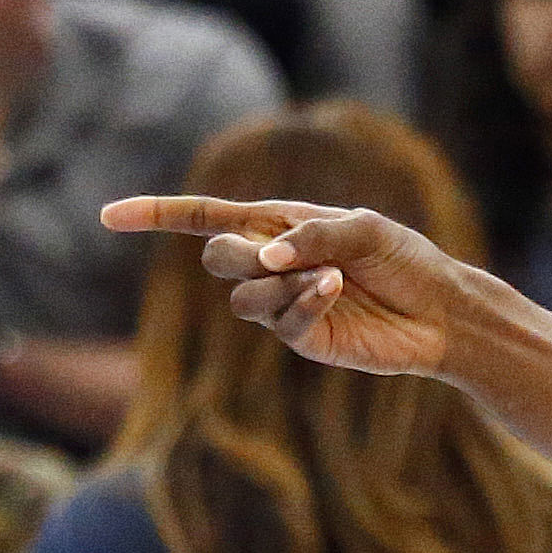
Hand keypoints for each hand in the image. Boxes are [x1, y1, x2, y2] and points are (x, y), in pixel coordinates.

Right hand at [101, 198, 467, 378]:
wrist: (443, 310)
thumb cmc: (406, 260)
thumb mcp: (366, 228)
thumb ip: (315, 234)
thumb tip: (265, 256)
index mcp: (278, 225)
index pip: (204, 217)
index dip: (155, 214)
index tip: (108, 216)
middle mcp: (273, 264)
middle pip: (215, 258)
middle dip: (237, 255)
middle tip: (279, 257)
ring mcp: (284, 305)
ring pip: (244, 297)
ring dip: (281, 283)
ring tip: (330, 278)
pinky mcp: (305, 338)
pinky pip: (282, 321)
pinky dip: (304, 302)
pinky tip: (335, 291)